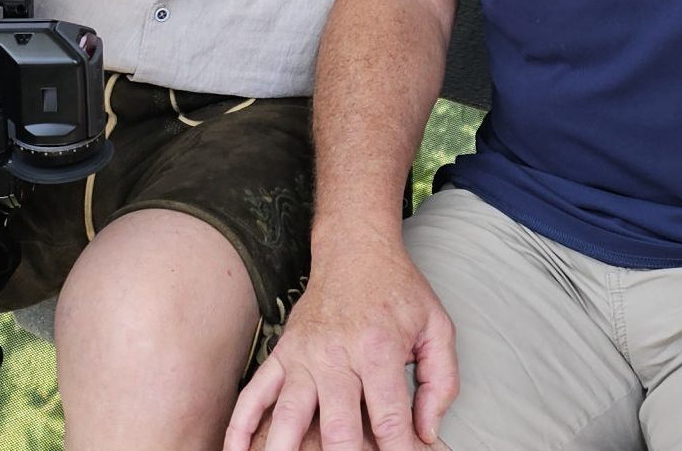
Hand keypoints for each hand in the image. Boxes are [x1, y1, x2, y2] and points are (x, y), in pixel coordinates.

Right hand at [227, 228, 456, 450]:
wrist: (355, 249)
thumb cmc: (398, 290)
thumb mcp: (437, 327)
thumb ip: (441, 381)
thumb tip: (426, 431)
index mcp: (379, 349)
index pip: (389, 419)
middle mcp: (336, 354)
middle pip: (338, 428)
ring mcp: (303, 356)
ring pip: (288, 416)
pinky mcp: (282, 353)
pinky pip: (254, 393)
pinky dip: (240, 426)